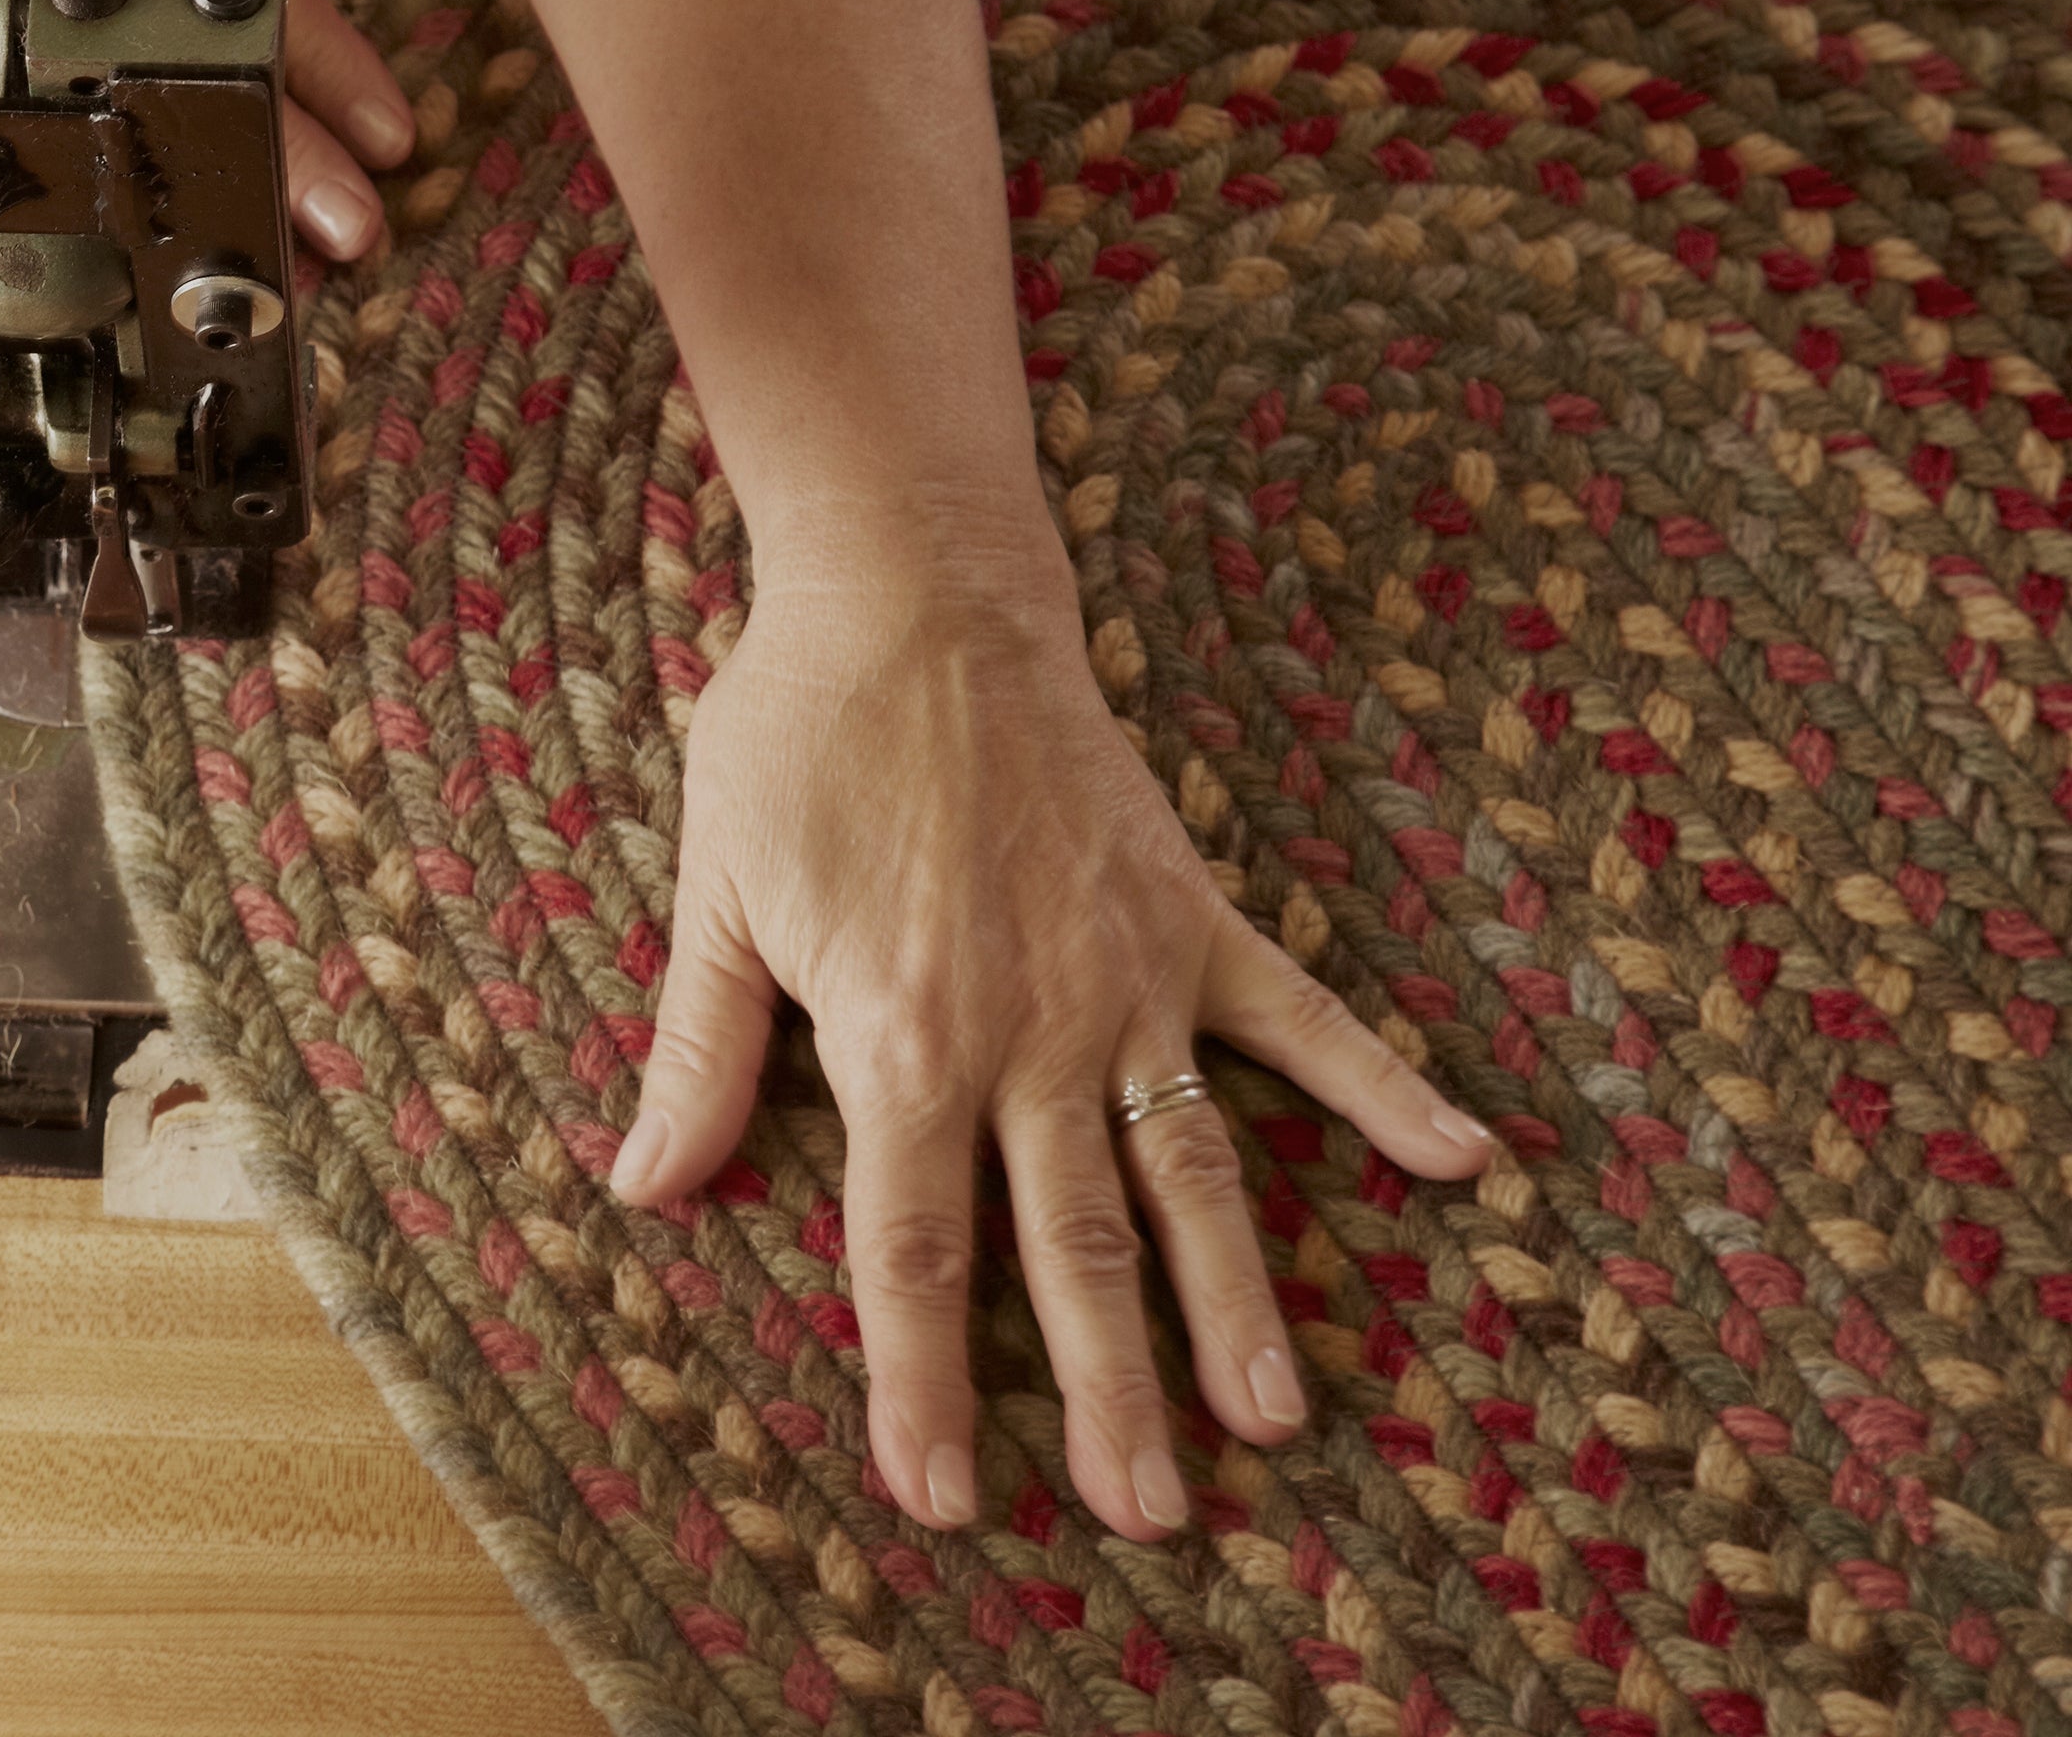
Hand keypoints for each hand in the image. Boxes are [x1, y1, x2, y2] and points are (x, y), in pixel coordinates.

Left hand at [609, 516, 1499, 1539]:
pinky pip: (1307, 1020)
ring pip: (1192, 1177)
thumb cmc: (795, 738)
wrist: (915, 592)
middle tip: (1149, 1520)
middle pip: (1073, 1251)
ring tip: (1279, 1422)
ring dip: (1237, 1306)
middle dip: (1110, 1398)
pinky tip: (1470, 1164)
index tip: (941, 1498)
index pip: (910, 1254)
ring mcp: (1127, 980)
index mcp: (901, 1040)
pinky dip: (1388, 1089)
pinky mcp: (1193, 918)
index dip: (922, 1384)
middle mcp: (1029, 1032)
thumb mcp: (715, 898)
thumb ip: (699, 1057)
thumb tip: (640, 1191)